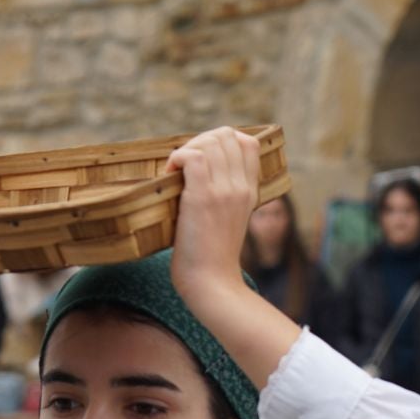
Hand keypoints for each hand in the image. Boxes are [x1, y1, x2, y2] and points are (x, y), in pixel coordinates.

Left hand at [164, 127, 260, 303]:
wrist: (212, 283)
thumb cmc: (211, 257)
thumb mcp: (228, 220)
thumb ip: (223, 196)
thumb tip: (198, 177)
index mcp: (250, 190)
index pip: (248, 142)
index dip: (222, 141)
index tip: (203, 160)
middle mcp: (241, 186)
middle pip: (227, 135)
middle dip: (200, 141)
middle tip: (183, 166)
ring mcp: (224, 190)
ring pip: (210, 141)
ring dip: (186, 150)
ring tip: (175, 173)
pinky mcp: (203, 198)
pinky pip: (193, 157)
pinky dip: (176, 159)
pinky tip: (169, 177)